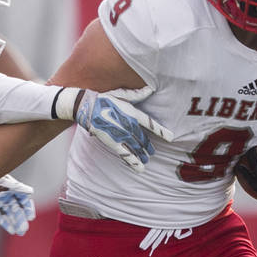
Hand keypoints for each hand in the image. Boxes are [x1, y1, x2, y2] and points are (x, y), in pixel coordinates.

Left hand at [0, 174, 35, 235]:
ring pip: (9, 213)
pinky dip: (5, 222)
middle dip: (20, 218)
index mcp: (10, 185)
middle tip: (23, 229)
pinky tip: (11, 230)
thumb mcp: (0, 182)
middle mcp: (6, 193)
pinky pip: (0, 215)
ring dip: (15, 222)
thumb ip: (15, 187)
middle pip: (17, 207)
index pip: (23, 198)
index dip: (28, 207)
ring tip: (19, 232)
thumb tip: (30, 192)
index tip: (30, 217)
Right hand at [54, 88, 173, 171]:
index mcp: (132, 112)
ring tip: (146, 160)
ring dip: (143, 155)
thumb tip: (151, 88)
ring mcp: (120, 134)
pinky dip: (134, 162)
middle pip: (143, 139)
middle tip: (152, 152)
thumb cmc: (104, 98)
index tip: (171, 138)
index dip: (161, 131)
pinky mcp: (112, 142)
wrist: (85, 106)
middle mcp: (128, 124)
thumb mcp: (122, 94)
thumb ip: (137, 94)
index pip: (150, 123)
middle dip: (149, 147)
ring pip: (136, 148)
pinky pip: (125, 154)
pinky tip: (140, 168)